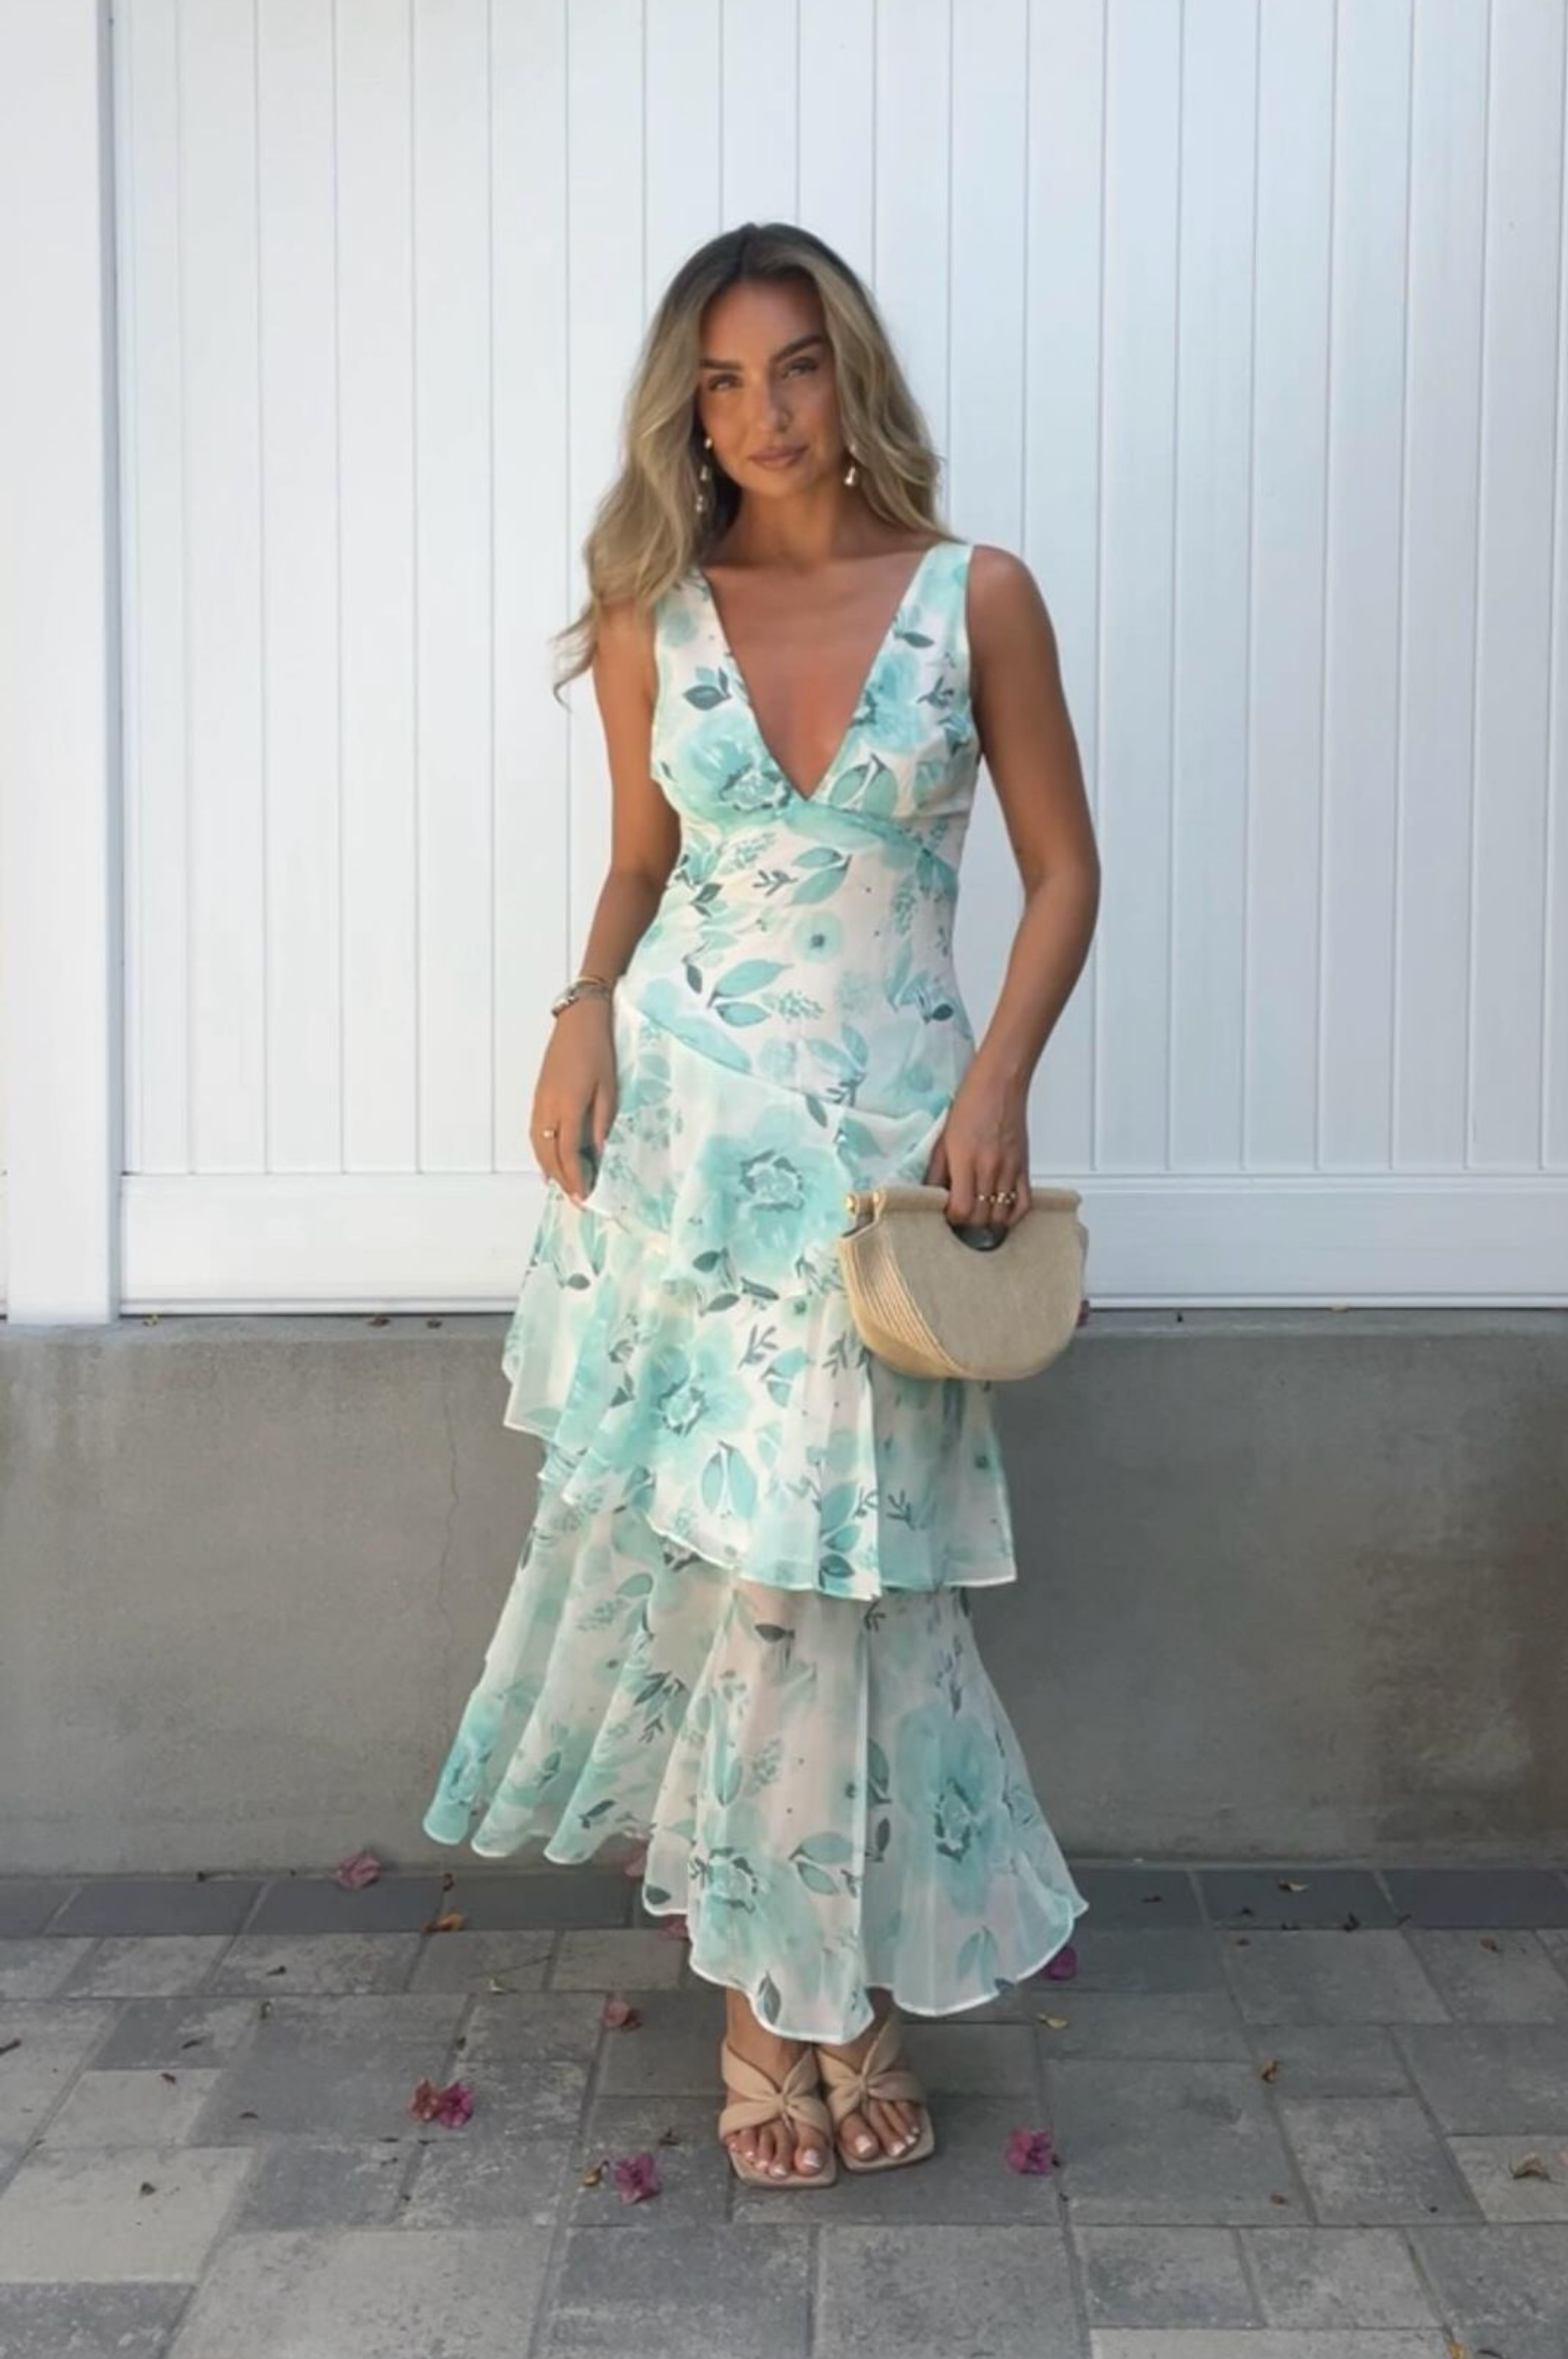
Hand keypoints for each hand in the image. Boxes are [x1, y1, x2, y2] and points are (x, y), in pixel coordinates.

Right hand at [532, 998, 616, 1206]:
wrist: (578, 1021)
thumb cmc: (598, 1050)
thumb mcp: (609, 1088)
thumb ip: (601, 1122)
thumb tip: (598, 1153)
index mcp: (568, 1105)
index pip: (567, 1153)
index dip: (575, 1178)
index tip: (585, 1196)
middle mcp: (548, 1107)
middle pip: (549, 1154)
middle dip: (561, 1180)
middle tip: (575, 1199)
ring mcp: (539, 1102)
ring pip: (538, 1145)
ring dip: (549, 1169)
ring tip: (562, 1186)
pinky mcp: (538, 1096)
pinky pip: (535, 1133)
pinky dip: (541, 1152)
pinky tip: (547, 1162)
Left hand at [922, 1068, 1030, 1228]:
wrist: (1000, 1083)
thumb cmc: (971, 1104)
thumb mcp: (943, 1137)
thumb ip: (937, 1171)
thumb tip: (930, 1195)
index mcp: (966, 1161)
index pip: (962, 1209)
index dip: (952, 1219)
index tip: (945, 1215)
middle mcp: (990, 1168)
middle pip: (981, 1217)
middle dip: (967, 1226)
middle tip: (958, 1221)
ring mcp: (1010, 1169)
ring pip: (1001, 1215)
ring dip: (988, 1224)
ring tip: (977, 1220)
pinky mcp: (1024, 1167)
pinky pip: (1023, 1203)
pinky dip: (1013, 1216)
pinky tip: (1001, 1216)